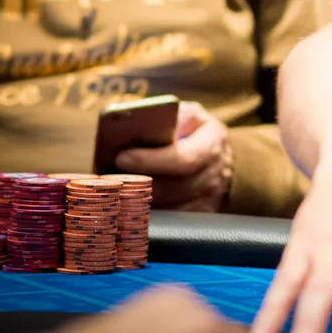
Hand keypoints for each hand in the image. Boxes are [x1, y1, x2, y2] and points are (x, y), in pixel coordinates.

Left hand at [116, 101, 232, 210]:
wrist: (221, 157)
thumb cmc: (197, 133)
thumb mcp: (191, 115)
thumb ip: (173, 116)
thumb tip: (146, 122)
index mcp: (212, 143)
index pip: (181, 158)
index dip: (150, 160)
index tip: (122, 157)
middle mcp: (214, 173)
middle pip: (170, 187)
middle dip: (137, 183)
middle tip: (110, 178)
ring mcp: (210, 197)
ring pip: (167, 206)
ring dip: (139, 199)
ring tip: (116, 188)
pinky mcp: (202, 213)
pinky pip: (171, 218)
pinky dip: (150, 211)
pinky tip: (133, 201)